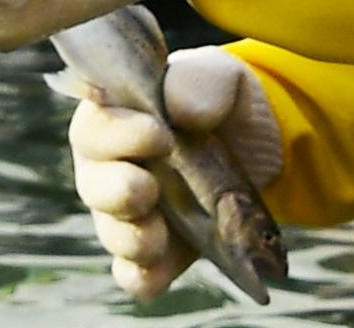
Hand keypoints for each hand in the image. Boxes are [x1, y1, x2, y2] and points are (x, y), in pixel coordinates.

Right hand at [68, 48, 283, 302]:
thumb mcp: (223, 78)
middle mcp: (111, 166)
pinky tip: (158, 268)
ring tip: (159, 233)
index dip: (116, 135)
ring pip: (109, 231)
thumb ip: (200, 80)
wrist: (262, 149)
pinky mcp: (156, 251)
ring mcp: (131, 213)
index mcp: (116, 116)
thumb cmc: (225, 103)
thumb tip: (177, 107)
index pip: (93, 127)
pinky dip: (142, 275)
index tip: (159, 136)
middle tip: (147, 189)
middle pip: (91, 184)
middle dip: (115, 191)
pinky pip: (133, 273)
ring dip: (129, 236)